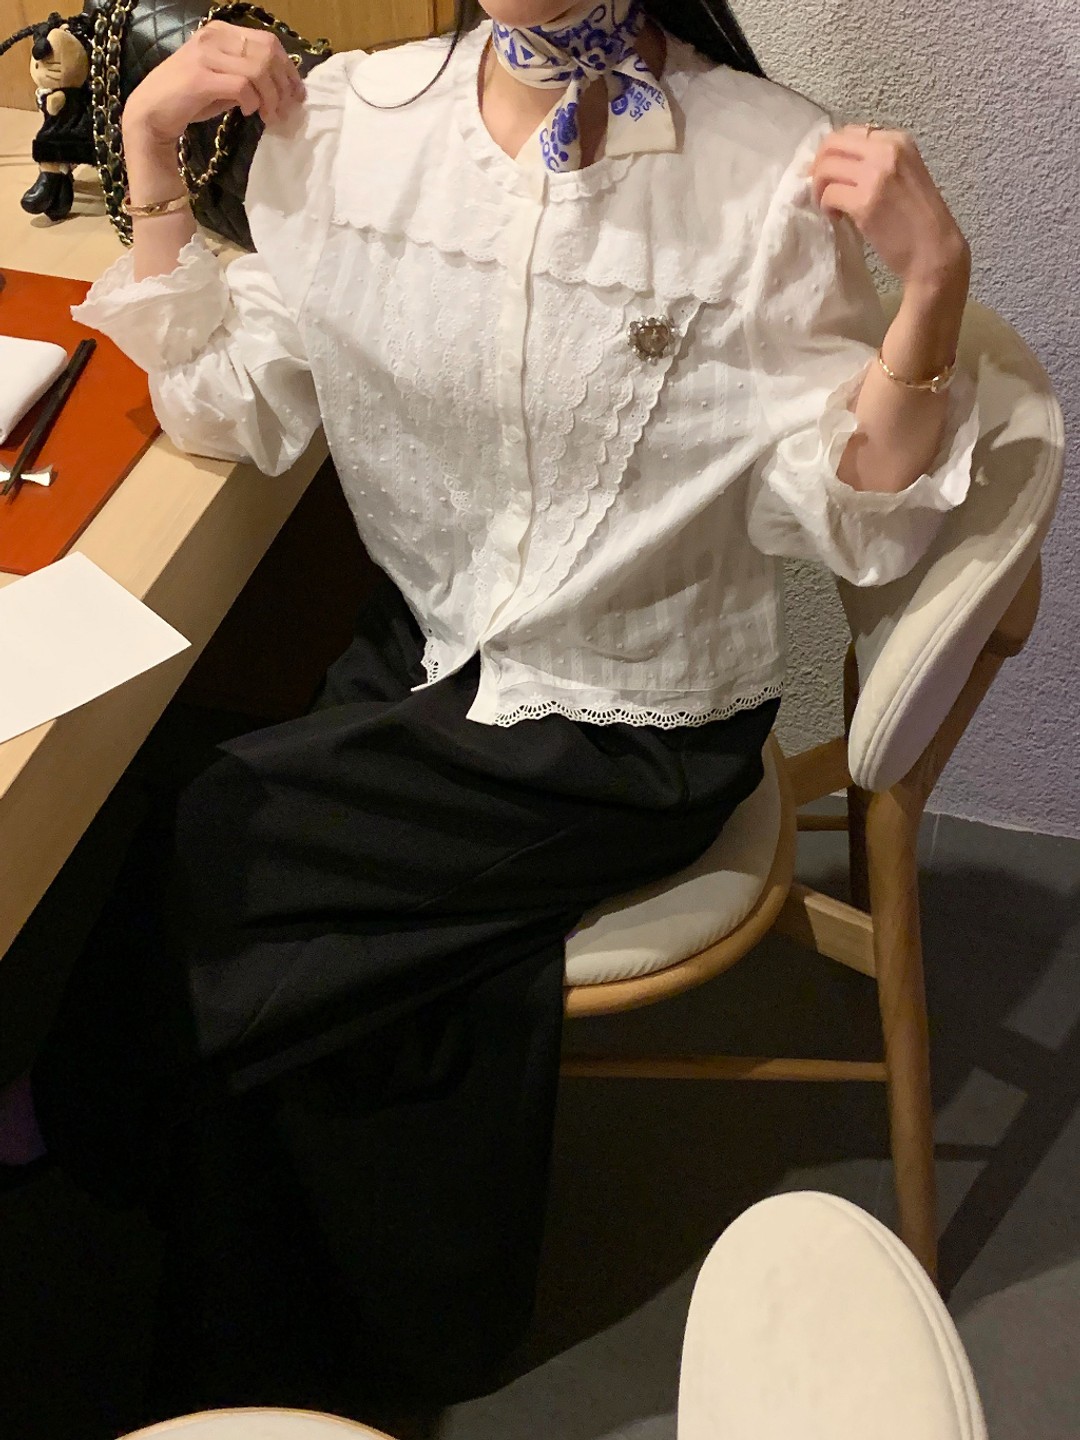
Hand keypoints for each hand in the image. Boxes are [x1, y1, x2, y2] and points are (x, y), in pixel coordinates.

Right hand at [122, 20, 304, 150]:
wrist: (150, 114)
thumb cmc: (188, 99)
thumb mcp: (223, 82)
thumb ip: (248, 77)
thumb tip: (281, 87)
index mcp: (220, 32)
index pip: (267, 41)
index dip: (288, 68)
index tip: (297, 94)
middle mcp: (213, 37)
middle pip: (268, 53)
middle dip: (284, 85)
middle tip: (287, 110)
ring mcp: (205, 55)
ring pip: (258, 70)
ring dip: (272, 98)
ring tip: (270, 117)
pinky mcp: (200, 78)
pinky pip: (243, 87)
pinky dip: (253, 103)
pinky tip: (248, 114)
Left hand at [810, 125, 970, 293]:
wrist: (934, 250)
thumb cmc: (919, 218)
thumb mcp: (904, 174)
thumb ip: (878, 162)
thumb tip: (841, 161)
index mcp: (898, 141)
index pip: (851, 133)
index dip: (833, 153)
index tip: (831, 173)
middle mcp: (887, 151)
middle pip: (833, 144)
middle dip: (819, 166)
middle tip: (820, 188)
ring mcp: (875, 175)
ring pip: (827, 168)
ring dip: (819, 188)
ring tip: (829, 205)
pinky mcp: (864, 203)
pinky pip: (829, 194)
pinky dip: (826, 206)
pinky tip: (836, 217)